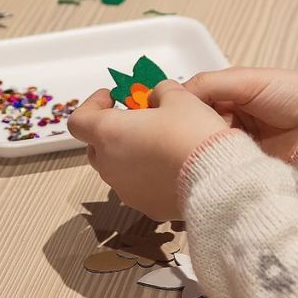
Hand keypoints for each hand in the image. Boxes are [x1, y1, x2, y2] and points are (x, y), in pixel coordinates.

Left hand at [68, 81, 231, 219]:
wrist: (219, 179)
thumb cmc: (194, 136)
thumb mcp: (179, 98)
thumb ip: (161, 91)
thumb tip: (158, 96)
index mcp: (109, 134)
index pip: (79, 120)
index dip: (92, 105)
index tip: (111, 97)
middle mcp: (110, 165)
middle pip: (96, 146)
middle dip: (112, 130)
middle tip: (136, 119)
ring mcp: (125, 189)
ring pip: (116, 168)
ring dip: (129, 154)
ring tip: (158, 142)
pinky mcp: (145, 206)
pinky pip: (137, 187)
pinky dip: (146, 175)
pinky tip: (170, 166)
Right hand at [183, 67, 297, 160]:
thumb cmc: (289, 94)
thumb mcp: (247, 80)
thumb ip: (210, 83)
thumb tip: (175, 94)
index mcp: (227, 93)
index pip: (193, 99)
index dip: (181, 106)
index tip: (169, 116)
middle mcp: (228, 117)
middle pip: (196, 124)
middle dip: (193, 129)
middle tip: (193, 134)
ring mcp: (235, 141)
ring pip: (206, 144)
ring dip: (205, 146)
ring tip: (204, 149)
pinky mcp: (243, 162)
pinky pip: (221, 161)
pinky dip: (217, 161)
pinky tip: (212, 162)